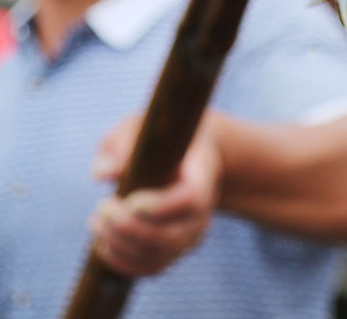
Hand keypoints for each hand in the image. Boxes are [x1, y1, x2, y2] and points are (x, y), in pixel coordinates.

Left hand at [89, 114, 223, 276]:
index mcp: (201, 176)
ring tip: (96, 222)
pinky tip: (103, 244)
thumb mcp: (142, 127)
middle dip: (127, 228)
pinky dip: (124, 262)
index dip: (159, 206)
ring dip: (120, 245)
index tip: (129, 199)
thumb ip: (122, 143)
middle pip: (169, 236)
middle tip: (101, 207)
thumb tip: (103, 174)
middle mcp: (201, 213)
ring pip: (157, 256)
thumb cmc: (161, 139)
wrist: (190, 157)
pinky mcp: (175, 250)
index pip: (189, 199)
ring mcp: (190, 236)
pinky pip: (152, 267)